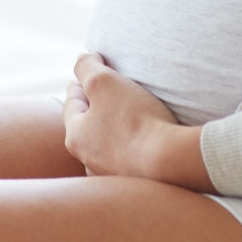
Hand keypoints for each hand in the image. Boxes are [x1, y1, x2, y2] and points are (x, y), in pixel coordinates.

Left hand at [61, 52, 178, 178]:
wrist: (169, 160)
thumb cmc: (134, 119)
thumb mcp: (103, 82)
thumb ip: (87, 67)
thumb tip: (82, 58)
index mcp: (76, 136)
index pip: (73, 102)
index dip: (80, 83)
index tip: (89, 73)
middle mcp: (88, 160)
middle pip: (88, 125)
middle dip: (96, 107)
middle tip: (108, 92)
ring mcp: (111, 175)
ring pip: (107, 145)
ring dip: (114, 130)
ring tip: (128, 116)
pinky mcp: (134, 182)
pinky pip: (128, 159)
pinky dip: (132, 147)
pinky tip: (144, 141)